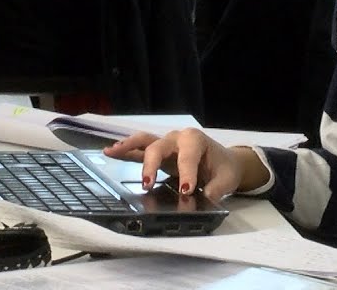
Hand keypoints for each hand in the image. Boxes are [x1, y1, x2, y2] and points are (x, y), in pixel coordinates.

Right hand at [104, 128, 265, 202]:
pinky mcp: (158, 153)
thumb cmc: (224, 168)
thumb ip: (216, 189)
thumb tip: (205, 199)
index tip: (186, 190)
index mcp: (196, 140)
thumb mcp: (226, 180)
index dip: (186, 174)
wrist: (224, 162)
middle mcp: (177, 138)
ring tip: (111, 152)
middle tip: (147, 184)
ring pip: (144, 142)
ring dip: (128, 147)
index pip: (187, 157)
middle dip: (151, 164)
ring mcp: (165, 143)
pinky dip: (125, 151)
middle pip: (159, 147)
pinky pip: (139, 149)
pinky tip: (110, 152)